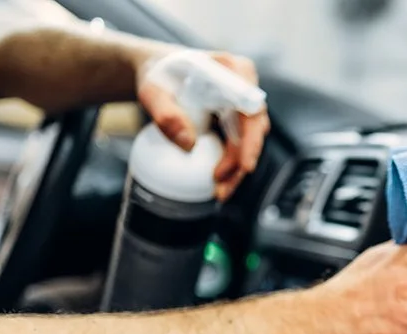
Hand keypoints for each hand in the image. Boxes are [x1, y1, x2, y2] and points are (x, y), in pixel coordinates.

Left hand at [136, 51, 270, 201]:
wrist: (158, 70)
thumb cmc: (156, 75)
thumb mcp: (152, 91)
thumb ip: (166, 114)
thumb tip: (188, 144)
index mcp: (231, 69)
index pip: (250, 106)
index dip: (251, 138)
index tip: (245, 165)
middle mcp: (245, 85)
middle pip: (254, 128)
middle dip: (241, 162)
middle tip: (222, 187)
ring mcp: (243, 102)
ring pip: (249, 140)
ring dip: (237, 168)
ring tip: (219, 191)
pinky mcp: (237, 118)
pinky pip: (239, 144)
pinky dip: (231, 164)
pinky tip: (219, 181)